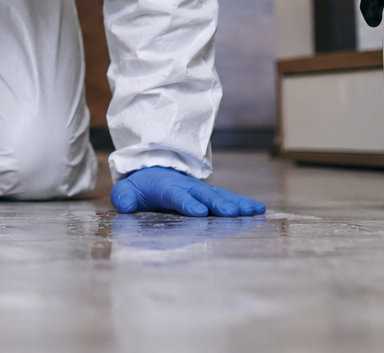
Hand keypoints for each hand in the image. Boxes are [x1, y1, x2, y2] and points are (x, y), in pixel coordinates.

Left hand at [110, 166, 265, 216]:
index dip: (187, 203)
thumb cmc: (140, 187)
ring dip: (236, 203)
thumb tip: (125, 204)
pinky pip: (227, 197)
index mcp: (165, 187)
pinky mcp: (210, 195)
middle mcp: (187, 186)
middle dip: (218, 204)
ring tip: (253, 211)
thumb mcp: (127, 190)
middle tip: (232, 213)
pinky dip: (242, 203)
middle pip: (204, 195)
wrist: (154, 170)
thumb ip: (124, 196)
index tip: (200, 212)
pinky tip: (258, 210)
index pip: (176, 195)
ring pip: (220, 195)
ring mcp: (200, 190)